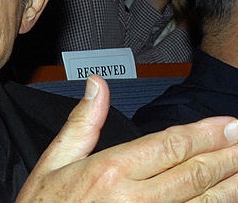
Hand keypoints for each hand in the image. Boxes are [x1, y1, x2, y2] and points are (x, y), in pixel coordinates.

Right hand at [17, 75, 237, 201]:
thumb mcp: (55, 160)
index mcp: (110, 170)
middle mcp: (134, 198)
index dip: (204, 134)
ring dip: (228, 185)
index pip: (169, 146)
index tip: (228, 125)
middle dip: (225, 156)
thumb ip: (82, 122)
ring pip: (199, 202)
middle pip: (192, 173)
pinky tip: (223, 199)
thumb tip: (97, 83)